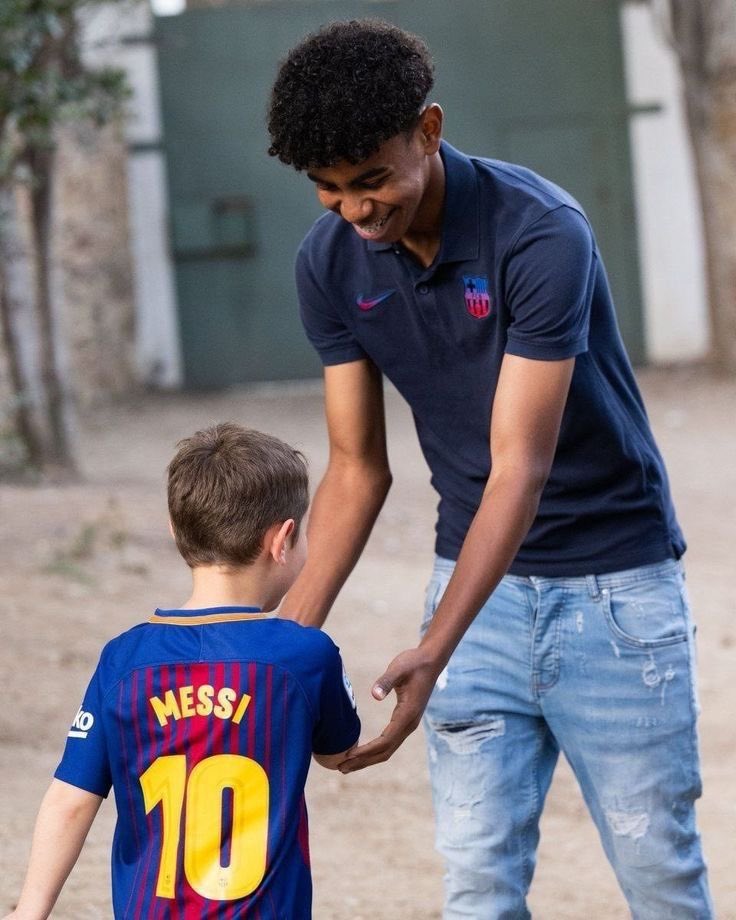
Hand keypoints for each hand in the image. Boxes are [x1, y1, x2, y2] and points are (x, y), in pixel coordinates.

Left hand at [339, 646, 440, 771]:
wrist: (430, 661)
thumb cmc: (413, 663)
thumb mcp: (398, 668)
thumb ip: (386, 681)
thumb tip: (375, 695)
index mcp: (407, 715)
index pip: (384, 741)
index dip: (366, 751)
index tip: (348, 756)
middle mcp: (409, 724)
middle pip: (385, 752)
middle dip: (363, 762)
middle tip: (340, 768)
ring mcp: (408, 724)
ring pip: (387, 750)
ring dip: (368, 760)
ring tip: (347, 766)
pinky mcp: (405, 721)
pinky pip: (389, 742)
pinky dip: (374, 751)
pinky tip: (362, 752)